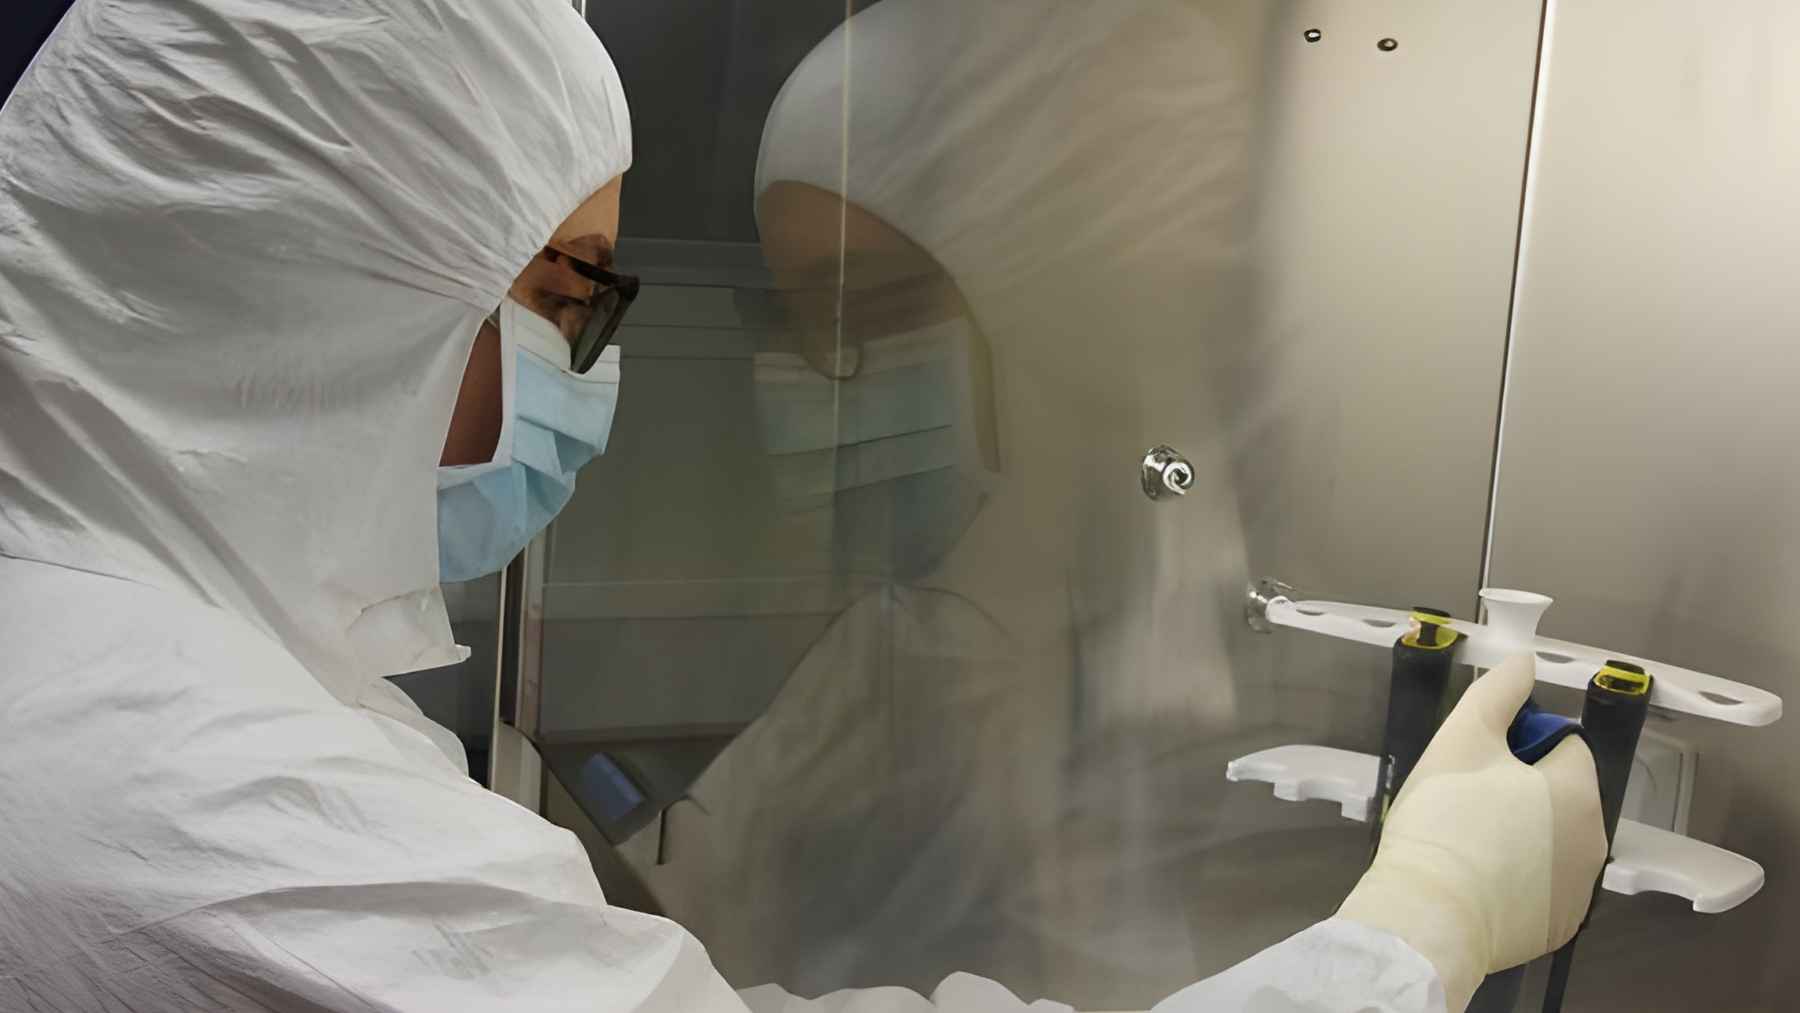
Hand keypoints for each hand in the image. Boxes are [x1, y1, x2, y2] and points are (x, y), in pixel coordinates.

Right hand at [1338, 654, 1607, 1012]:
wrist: (1428, 913)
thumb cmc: (1446, 819)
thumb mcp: (1460, 739)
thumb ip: (1497, 693)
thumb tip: (1526, 661)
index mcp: (1577, 792)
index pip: (1564, 744)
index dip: (1520, 742)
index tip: (1477, 759)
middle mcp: (1594, 843)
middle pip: (1561, 795)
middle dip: (1523, 789)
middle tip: (1466, 800)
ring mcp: (1579, 892)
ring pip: (1553, 842)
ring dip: (1524, 833)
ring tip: (1468, 842)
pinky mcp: (1558, 928)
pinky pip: (1544, 887)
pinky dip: (1520, 879)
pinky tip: (1479, 880)